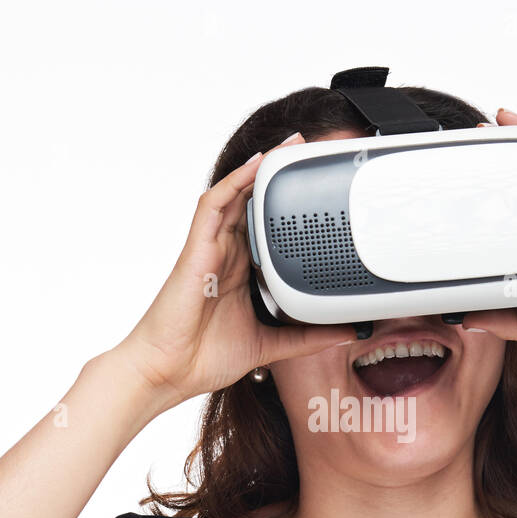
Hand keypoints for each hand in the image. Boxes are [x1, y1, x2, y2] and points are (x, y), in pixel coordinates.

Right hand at [110, 132, 353, 408]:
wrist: (170, 372)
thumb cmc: (204, 357)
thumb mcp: (271, 345)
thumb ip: (308, 338)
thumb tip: (346, 334)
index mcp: (242, 271)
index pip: (267, 226)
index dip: (287, 204)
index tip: (316, 189)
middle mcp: (226, 253)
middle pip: (252, 202)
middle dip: (276, 174)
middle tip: (307, 150)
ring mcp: (210, 248)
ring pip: (235, 195)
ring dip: (259, 168)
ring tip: (287, 146)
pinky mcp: (196, 249)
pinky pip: (213, 205)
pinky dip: (234, 182)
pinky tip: (255, 165)